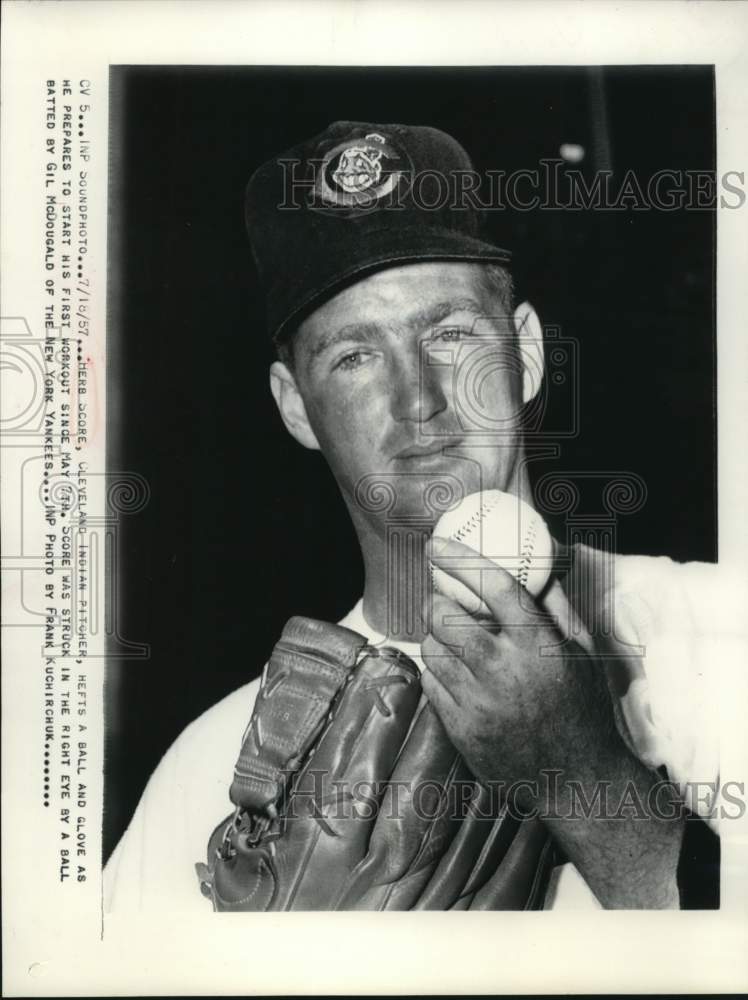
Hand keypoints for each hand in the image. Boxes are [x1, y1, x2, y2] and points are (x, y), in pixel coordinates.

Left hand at [421, 535, 683, 907]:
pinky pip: (431, 683)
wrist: (578, 778)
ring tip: (452, 637)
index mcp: (538, 645)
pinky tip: (456, 671)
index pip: (492, 586)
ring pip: (432, 649)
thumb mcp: (582, 652)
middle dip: (436, 600)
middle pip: (445, 616)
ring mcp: (479, 703)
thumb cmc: (582, 708)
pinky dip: (437, 670)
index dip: (459, 559)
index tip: (437, 546)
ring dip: (435, 635)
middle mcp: (505, 671)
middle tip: (442, 598)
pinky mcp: (462, 730)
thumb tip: (536, 562)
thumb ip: (555, 605)